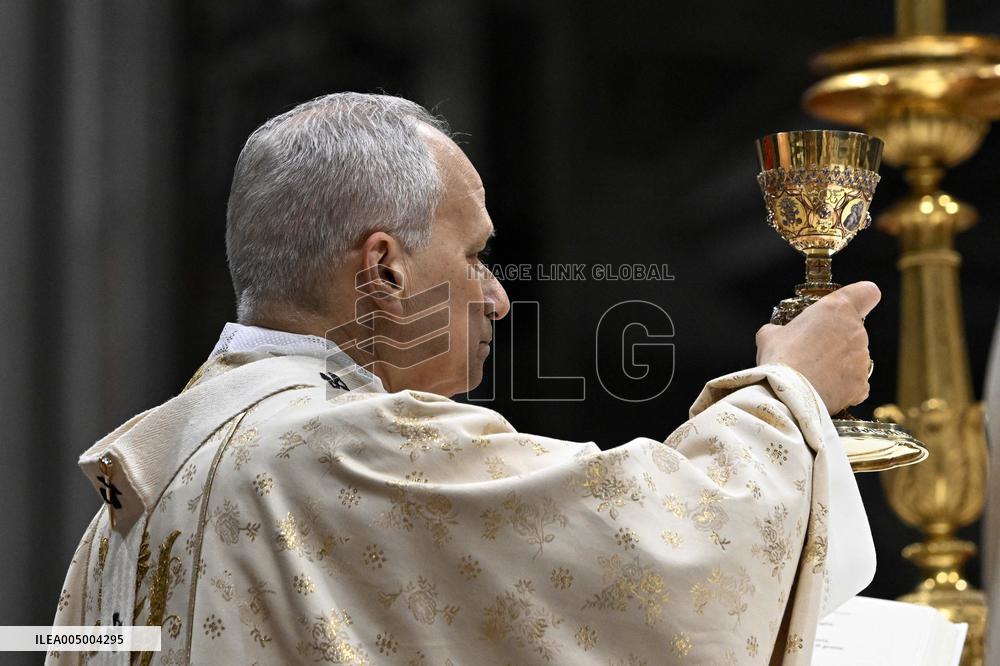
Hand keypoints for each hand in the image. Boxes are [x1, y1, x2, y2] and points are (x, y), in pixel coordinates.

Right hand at [755, 281, 880, 413]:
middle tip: (811, 350)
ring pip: (854, 357)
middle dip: (837, 338)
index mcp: (836, 309)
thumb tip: (777, 334)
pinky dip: (844, 385)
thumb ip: (781, 329)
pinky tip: (825, 388)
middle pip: (854, 329)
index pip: (867, 292)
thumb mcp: (769, 335)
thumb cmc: (780, 359)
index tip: (847, 307)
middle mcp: (856, 331)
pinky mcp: (861, 385)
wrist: (788, 395)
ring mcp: (862, 360)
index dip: (859, 298)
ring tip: (814, 373)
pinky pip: (857, 382)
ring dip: (839, 363)